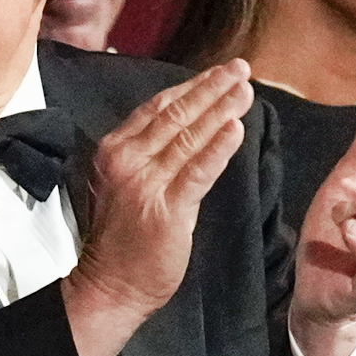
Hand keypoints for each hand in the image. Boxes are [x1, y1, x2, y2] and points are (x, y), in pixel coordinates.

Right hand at [63, 60, 254, 355]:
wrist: (110, 287)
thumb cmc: (120, 240)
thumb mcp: (125, 185)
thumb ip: (151, 156)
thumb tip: (191, 129)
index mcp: (115, 150)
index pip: (157, 108)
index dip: (190, 86)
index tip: (217, 73)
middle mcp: (126, 159)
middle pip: (175, 114)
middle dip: (211, 88)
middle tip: (240, 68)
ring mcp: (145, 183)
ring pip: (189, 137)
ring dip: (221, 109)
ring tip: (246, 90)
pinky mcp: (167, 209)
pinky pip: (198, 171)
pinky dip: (219, 148)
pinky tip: (237, 127)